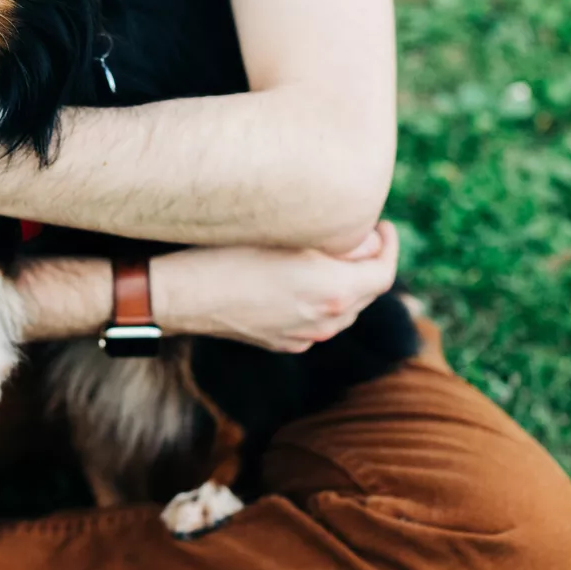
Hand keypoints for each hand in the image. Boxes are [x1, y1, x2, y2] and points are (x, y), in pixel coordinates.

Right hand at [150, 222, 399, 353]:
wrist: (181, 295)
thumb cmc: (228, 254)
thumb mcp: (287, 234)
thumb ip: (339, 242)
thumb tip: (369, 244)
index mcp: (334, 291)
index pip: (384, 273)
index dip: (389, 247)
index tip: (382, 226)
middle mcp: (325, 321)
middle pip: (366, 293)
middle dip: (368, 264)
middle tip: (359, 235)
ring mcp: (303, 338)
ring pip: (342, 311)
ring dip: (346, 285)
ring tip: (332, 257)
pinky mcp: (282, 343)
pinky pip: (315, 323)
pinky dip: (320, 302)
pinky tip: (299, 282)